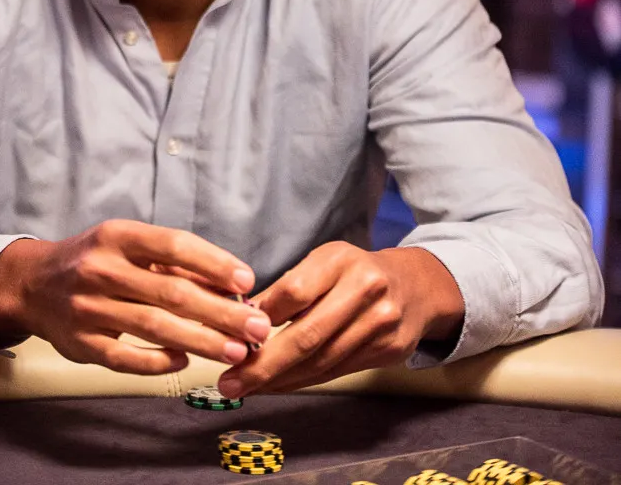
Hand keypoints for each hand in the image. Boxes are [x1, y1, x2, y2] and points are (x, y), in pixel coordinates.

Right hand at [0, 219, 272, 374]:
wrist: (32, 284)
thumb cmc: (94, 260)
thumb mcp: (125, 244)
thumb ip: (170, 262)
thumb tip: (228, 285)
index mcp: (117, 236)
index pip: (174, 245)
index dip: (214, 263)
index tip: (247, 281)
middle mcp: (101, 269)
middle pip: (171, 292)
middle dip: (221, 311)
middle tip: (257, 326)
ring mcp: (89, 309)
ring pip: (154, 327)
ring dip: (202, 340)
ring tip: (237, 350)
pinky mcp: (81, 344)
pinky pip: (126, 358)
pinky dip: (159, 361)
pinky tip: (186, 361)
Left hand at [217, 243, 464, 395]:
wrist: (416, 287)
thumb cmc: (355, 272)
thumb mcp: (324, 262)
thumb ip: (290, 286)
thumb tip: (243, 316)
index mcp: (341, 260)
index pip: (295, 291)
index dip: (262, 316)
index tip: (232, 333)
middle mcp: (365, 289)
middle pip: (307, 335)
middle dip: (264, 363)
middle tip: (230, 380)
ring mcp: (381, 323)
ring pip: (321, 361)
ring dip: (280, 379)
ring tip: (247, 387)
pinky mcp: (390, 351)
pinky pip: (337, 371)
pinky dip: (303, 380)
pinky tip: (279, 385)